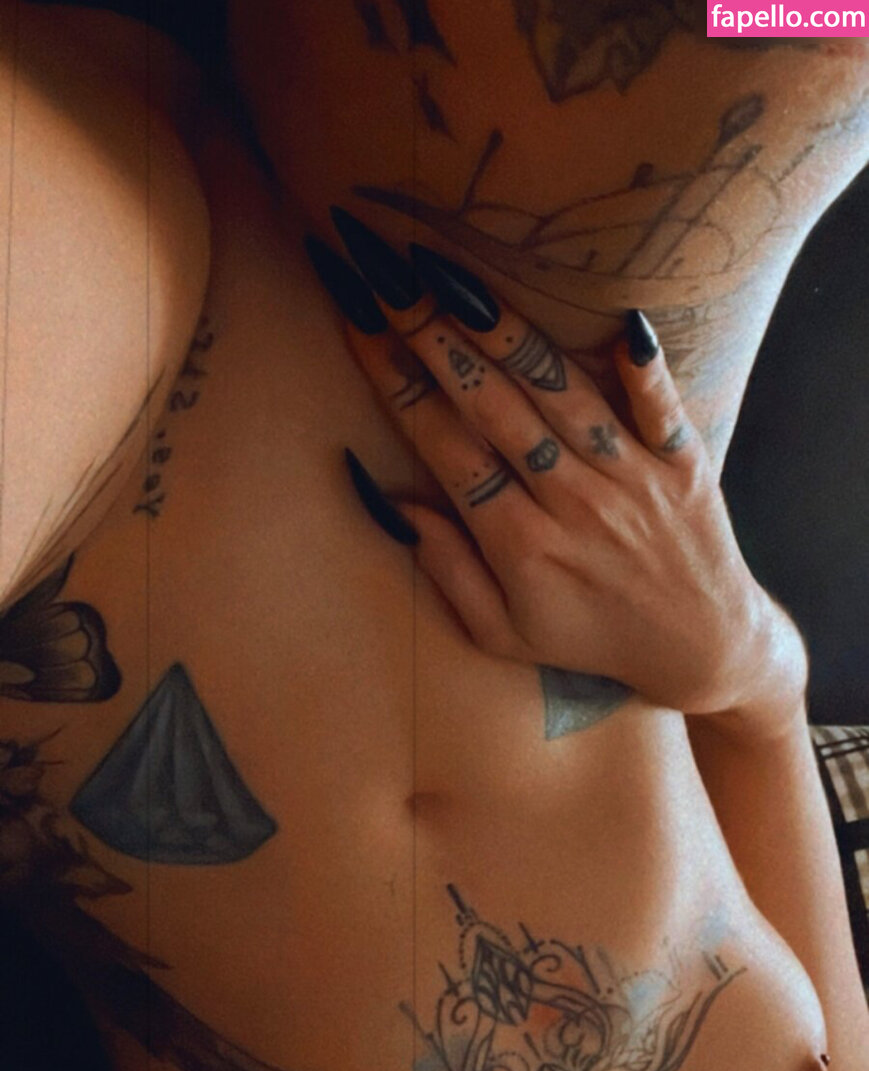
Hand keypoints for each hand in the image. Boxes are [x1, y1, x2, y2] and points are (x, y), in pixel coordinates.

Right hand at [308, 217, 806, 721]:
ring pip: (560, 395)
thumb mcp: (502, 633)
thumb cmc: (592, 640)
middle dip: (432, 335)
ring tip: (457, 278)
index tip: (359, 322)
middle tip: (387, 274)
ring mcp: (630, 479)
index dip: (396, 380)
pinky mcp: (683, 464)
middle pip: (491, 407)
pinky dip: (644, 369)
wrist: (702, 650)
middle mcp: (571, 502)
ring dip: (506, 335)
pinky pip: (663, 409)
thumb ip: (448, 570)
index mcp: (519, 544)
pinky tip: (625, 320)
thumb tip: (397, 504)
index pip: (444, 445)